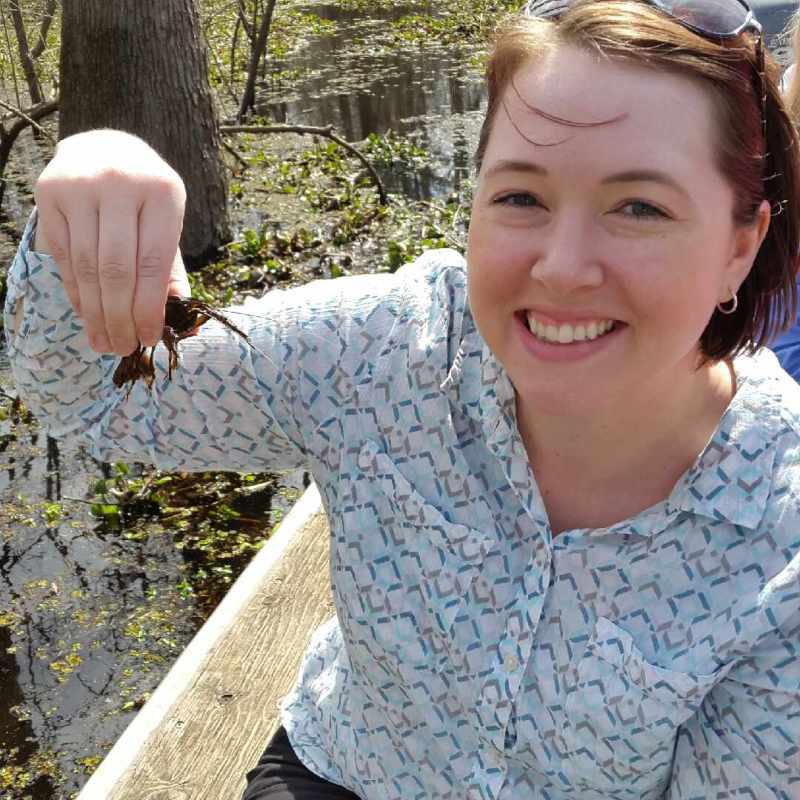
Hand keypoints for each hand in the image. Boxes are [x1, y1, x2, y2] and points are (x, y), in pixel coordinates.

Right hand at [33, 129, 187, 354]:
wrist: (105, 148)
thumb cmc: (145, 198)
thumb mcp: (168, 223)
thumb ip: (170, 268)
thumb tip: (180, 318)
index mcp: (162, 192)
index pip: (152, 263)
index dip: (148, 307)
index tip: (148, 338)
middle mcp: (120, 185)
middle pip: (116, 269)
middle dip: (119, 317)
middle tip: (123, 348)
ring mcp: (80, 187)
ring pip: (86, 266)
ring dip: (94, 312)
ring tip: (104, 341)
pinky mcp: (50, 194)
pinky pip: (61, 255)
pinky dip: (76, 291)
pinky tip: (86, 315)